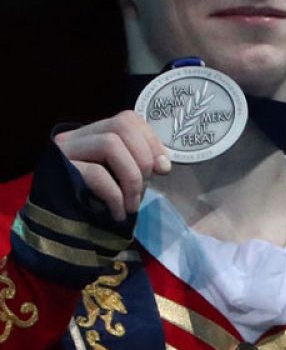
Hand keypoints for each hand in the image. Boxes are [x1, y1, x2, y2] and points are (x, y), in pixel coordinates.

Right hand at [53, 111, 170, 221]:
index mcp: (93, 135)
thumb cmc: (93, 204)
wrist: (57, 230)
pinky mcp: (59, 170)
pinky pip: (96, 173)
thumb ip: (138, 166)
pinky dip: (115, 195)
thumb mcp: (120, 180)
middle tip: (145, 187)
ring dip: (131, 177)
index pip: (128, 119)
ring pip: (110, 144)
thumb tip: (163, 164)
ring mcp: (64, 152)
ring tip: (132, 204)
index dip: (151, 141)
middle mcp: (76, 137)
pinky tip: (119, 213)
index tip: (163, 169)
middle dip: (144, 157)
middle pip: (121, 125)